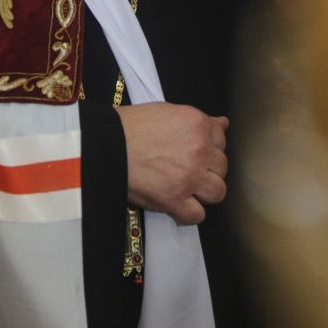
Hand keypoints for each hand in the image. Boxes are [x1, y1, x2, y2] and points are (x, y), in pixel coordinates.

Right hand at [118, 102, 227, 224]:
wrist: (105, 143)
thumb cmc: (130, 126)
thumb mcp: (168, 112)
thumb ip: (198, 121)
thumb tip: (222, 123)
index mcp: (197, 125)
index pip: (221, 141)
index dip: (209, 148)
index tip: (195, 152)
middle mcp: (199, 150)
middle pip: (221, 167)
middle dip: (207, 169)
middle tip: (187, 169)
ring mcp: (189, 176)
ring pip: (217, 192)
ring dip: (204, 192)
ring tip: (187, 189)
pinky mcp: (174, 199)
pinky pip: (197, 215)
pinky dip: (188, 214)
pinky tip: (178, 206)